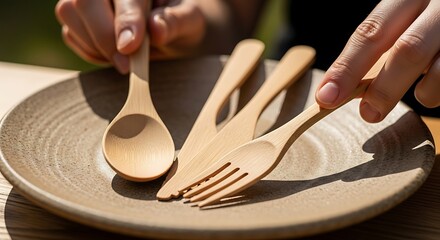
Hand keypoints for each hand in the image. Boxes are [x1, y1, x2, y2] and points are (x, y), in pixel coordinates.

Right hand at [55, 0, 205, 73]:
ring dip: (96, 46)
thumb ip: (176, 22)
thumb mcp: (190, 21)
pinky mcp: (77, 15)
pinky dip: (92, 51)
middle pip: (83, 2)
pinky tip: (116, 55)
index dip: (125, 21)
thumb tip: (156, 29)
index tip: (130, 48)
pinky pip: (71, 34)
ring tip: (127, 58)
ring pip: (69, 14)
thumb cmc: (183, 20)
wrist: (175, 27)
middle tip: (127, 66)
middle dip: (104, 38)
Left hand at [315, 0, 439, 122]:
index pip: (371, 31)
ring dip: (424, 92)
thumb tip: (341, 86)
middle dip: (383, 88)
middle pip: (407, 50)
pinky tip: (436, 86)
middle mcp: (438, 5)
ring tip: (419, 96)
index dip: (346, 67)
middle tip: (368, 114)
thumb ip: (381, 42)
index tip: (326, 96)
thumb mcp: (405, 18)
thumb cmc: (428, 20)